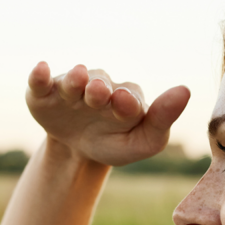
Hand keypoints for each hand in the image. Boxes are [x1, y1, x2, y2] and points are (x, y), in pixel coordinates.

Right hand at [26, 61, 189, 165]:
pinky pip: (40, 81)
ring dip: (74, 80)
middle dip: (99, 89)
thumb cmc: (117, 144)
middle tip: (99, 93)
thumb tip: (185, 90)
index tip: (125, 103)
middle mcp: (99, 86)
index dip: (127, 100)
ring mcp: (71, 88)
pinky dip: (39, 76)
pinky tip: (41, 71)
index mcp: (126, 97)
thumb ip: (163, 119)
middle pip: (100, 83)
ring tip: (77, 82)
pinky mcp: (44, 93)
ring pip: (72, 80)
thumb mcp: (144, 141)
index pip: (129, 96)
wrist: (79, 153)